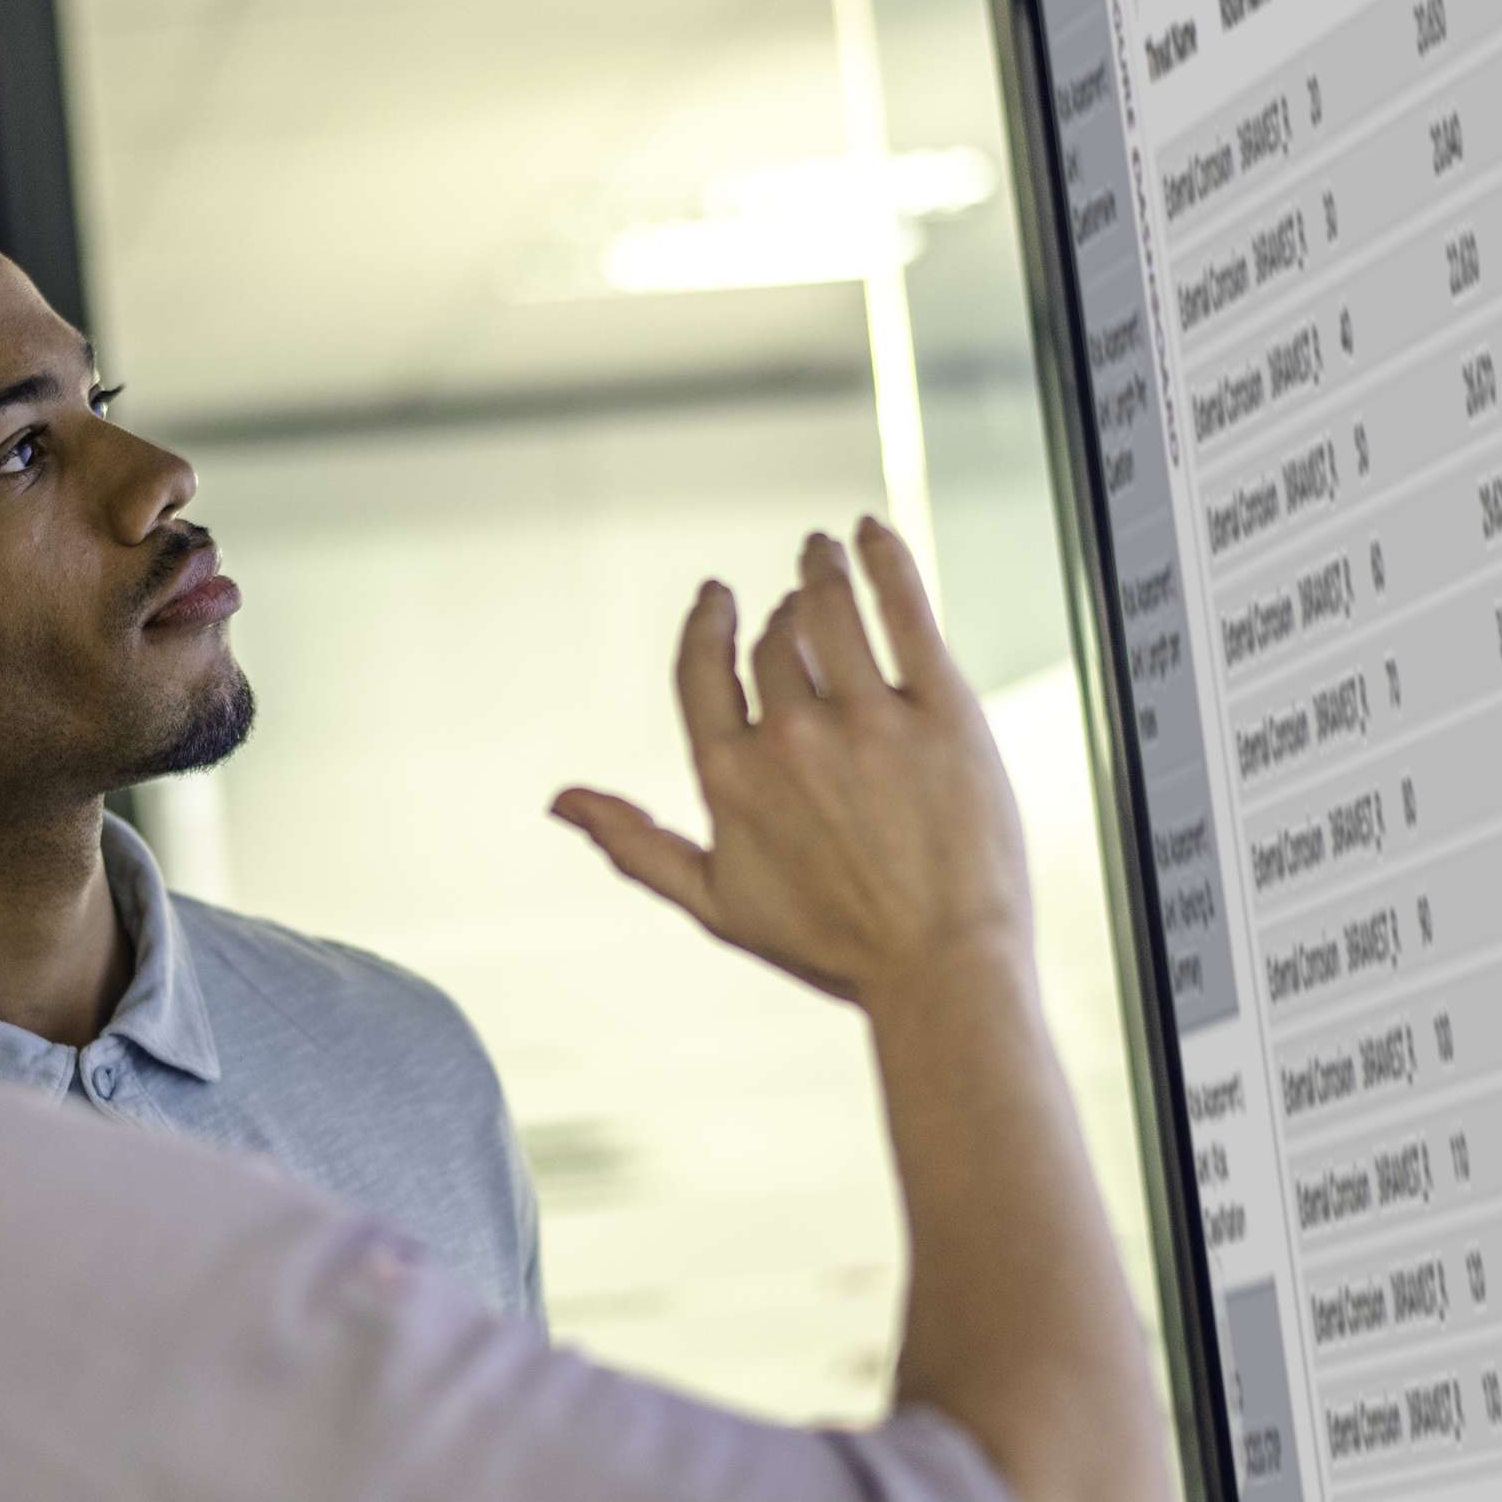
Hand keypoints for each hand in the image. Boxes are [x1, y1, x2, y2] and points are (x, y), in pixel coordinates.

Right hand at [554, 518, 1030, 1008]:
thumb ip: (636, 844)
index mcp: (730, 776)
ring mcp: (868, 719)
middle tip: (800, 597)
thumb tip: (559, 802)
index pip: (704, 668)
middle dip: (784, 611)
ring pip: (832, 610)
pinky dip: (883, 558)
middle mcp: (791, 738)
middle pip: (778, 640)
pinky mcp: (942, 709)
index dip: (710, 623)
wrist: (942, 970)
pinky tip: (872, 531)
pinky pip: (904, 609)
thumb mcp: (717, 903)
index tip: (720, 596)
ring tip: (827, 548)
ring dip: (822, 568)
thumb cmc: (831, 946)